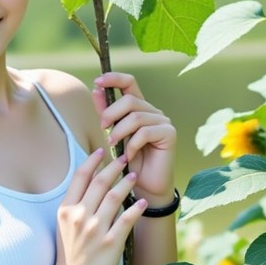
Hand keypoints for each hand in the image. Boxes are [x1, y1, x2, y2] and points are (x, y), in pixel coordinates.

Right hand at [53, 150, 147, 264]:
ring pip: (114, 197)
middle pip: (99, 183)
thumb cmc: (68, 251)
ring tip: (134, 175)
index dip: (92, 160)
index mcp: (67, 209)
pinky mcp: (110, 243)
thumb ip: (74, 202)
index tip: (101, 150)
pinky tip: (142, 201)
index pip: (80, 177)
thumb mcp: (63, 223)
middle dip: (113, 167)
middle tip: (124, 157)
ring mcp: (95, 230)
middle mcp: (80, 216)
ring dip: (126, 183)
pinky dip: (135, 208)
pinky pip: (126, 219)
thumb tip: (90, 179)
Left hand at [92, 71, 175, 204]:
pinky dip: (132, 144)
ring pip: (136, 116)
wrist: (143, 186)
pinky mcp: (169, 133)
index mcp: (139, 107)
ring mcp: (163, 121)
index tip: (97, 81)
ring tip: (112, 145)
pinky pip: (145, 132)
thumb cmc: (128, 161)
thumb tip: (96, 89)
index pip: (129, 82)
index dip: (114, 78)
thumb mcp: (112, 133)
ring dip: (119, 131)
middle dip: (111, 113)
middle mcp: (152, 111)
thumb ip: (106, 112)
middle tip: (102, 128)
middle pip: (129, 99)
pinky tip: (128, 156)